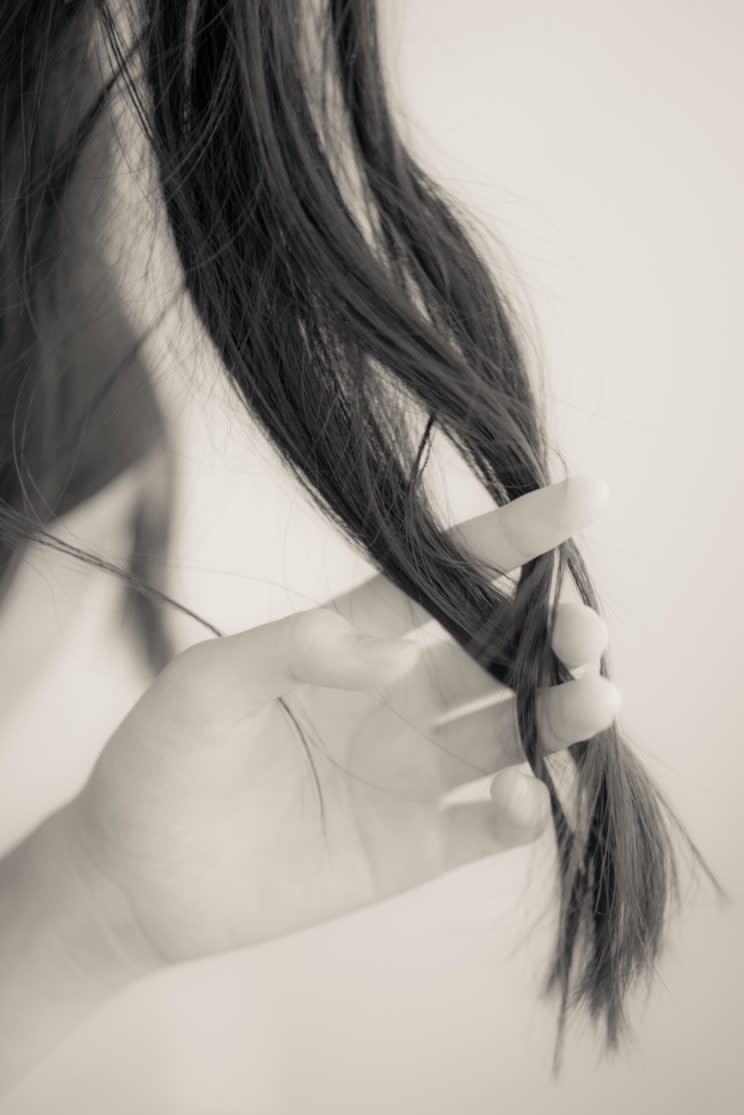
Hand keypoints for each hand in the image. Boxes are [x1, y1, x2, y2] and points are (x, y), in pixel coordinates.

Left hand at [65, 476, 616, 966]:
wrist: (135, 874)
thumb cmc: (163, 759)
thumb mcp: (208, 680)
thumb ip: (294, 647)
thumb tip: (393, 653)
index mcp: (355, 641)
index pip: (448, 575)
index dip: (515, 537)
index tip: (583, 499)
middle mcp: (396, 699)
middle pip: (500, 653)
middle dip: (554, 635)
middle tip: (581, 633)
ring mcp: (409, 773)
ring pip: (512, 733)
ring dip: (560, 715)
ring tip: (594, 699)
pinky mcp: (412, 847)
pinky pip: (488, 825)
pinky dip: (523, 809)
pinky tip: (526, 789)